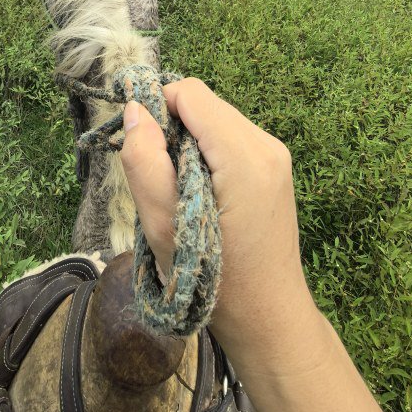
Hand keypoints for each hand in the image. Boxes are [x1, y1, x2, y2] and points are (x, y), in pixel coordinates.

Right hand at [120, 77, 317, 363]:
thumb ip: (146, 162)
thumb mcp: (164, 226)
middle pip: (204, 105)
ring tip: (176, 192)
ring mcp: (275, 155)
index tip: (137, 147)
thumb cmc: (213, 281)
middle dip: (171, 128)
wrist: (268, 317)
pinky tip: (196, 194)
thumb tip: (136, 110)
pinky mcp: (274, 167)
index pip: (191, 94)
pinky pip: (229, 139)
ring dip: (186, 142)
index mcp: (246, 156)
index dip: (156, 108)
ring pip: (215, 120)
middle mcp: (267, 145)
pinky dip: (204, 153)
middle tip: (156, 179)